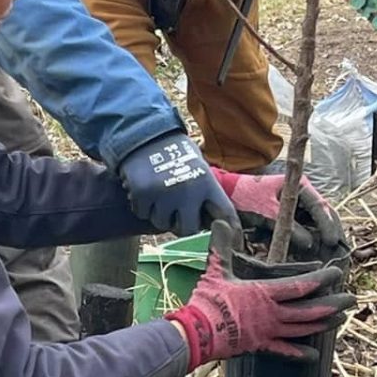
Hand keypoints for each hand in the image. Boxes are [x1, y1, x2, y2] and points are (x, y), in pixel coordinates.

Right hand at [118, 132, 237, 235]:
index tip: (234, 243)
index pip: (225, 214)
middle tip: (177, 212)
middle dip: (183, 223)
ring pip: (162, 223)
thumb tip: (215, 223)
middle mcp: (188, 192)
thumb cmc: (176, 152)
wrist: (145, 132)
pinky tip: (145, 189)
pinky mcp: (142, 195)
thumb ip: (206, 193)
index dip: (230, 231)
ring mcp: (164, 195)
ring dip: (160, 214)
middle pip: (190, 229)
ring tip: (159, 195)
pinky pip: (143, 214)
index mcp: (207, 184)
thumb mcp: (199, 167)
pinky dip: (142, 206)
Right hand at [165, 220, 352, 366]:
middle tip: (352, 299)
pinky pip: (285, 351)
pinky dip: (301, 353)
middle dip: (333, 304)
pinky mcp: (261, 346)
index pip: (301, 285)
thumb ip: (221, 245)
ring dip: (324, 324)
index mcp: (265, 293)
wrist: (198, 332)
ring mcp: (269, 332)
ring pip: (304, 329)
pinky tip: (315, 355)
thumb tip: (221, 221)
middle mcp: (273, 313)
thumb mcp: (215, 269)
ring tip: (341, 319)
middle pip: (310, 310)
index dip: (322, 279)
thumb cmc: (208, 300)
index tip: (337, 273)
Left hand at [210, 168, 345, 251]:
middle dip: (330, 235)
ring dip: (321, 243)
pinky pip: (303, 235)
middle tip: (336, 253)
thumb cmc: (245, 196)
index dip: (328, 225)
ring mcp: (297, 211)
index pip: (321, 206)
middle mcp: (303, 198)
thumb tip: (310, 243)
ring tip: (328, 259)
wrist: (225, 195)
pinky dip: (307, 246)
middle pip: (323, 218)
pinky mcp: (289, 223)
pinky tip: (312, 259)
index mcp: (301, 186)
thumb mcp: (267, 210)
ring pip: (315, 228)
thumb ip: (288, 226)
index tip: (332, 241)